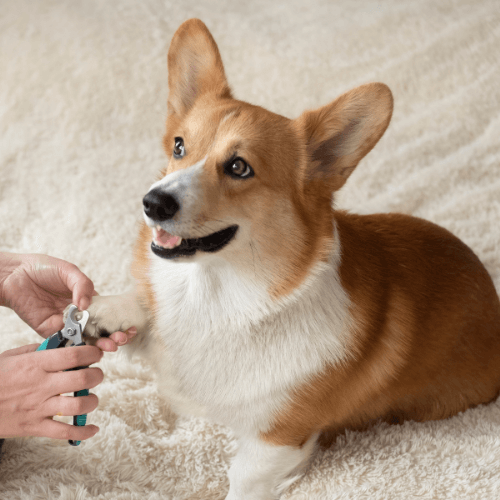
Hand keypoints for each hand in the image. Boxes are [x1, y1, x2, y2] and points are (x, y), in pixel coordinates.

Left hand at [0, 252, 136, 350]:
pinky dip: (76, 345)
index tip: (130, 328)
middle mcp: (79, 314)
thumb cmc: (43, 268)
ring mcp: (65, 324)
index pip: (108, 315)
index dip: (119, 323)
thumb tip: (87, 304)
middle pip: (100, 330)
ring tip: (110, 346)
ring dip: (99, 345)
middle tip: (121, 340)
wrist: (14, 275)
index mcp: (88, 300)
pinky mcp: (48, 330)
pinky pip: (64, 340)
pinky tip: (88, 347)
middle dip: (113, 337)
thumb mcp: (69, 271)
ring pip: (85, 338)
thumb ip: (83, 285)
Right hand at [0, 344, 102, 440]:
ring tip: (90, 397)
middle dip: (97, 375)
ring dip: (91, 401)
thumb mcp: (12, 356)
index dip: (92, 354)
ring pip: (77, 406)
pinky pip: (64, 432)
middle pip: (81, 379)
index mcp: (36, 365)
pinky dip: (83, 432)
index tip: (96, 354)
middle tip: (96, 374)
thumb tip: (63, 344)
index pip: (73, 356)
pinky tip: (92, 427)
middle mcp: (40, 385)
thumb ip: (39, 350)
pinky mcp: (34, 427)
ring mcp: (38, 408)